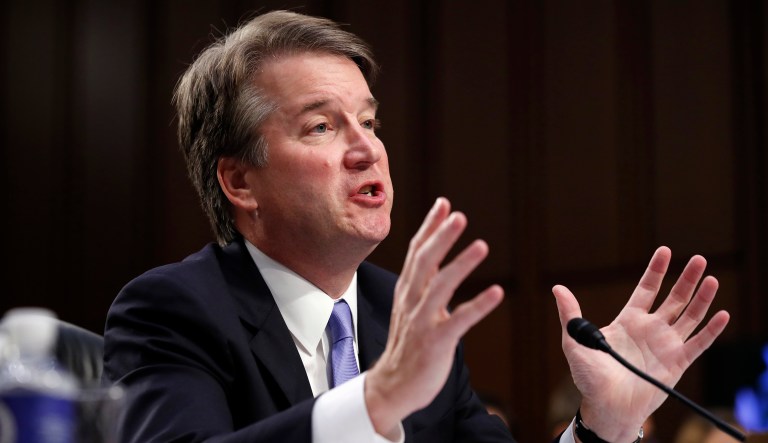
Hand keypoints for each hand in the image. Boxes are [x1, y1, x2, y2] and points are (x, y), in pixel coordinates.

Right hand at [365, 197, 503, 435]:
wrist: (392, 386)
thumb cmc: (407, 345)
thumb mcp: (410, 306)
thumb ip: (422, 280)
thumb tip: (432, 254)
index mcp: (408, 290)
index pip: (417, 252)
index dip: (430, 227)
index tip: (444, 203)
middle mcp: (412, 301)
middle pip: (425, 262)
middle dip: (441, 237)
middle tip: (459, 215)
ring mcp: (422, 322)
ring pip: (440, 287)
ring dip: (461, 264)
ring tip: (481, 245)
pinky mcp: (436, 343)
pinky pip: (458, 321)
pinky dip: (478, 306)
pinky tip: (497, 293)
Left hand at [553, 246, 729, 441]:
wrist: (607, 408)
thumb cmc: (589, 377)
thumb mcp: (575, 341)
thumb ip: (571, 315)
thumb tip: (557, 288)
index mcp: (628, 321)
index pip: (646, 289)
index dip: (656, 271)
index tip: (664, 250)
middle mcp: (650, 329)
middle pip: (674, 298)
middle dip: (686, 278)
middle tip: (698, 258)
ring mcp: (666, 345)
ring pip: (690, 316)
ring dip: (701, 298)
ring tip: (711, 278)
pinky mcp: (678, 363)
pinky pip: (699, 344)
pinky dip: (711, 329)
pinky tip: (721, 313)